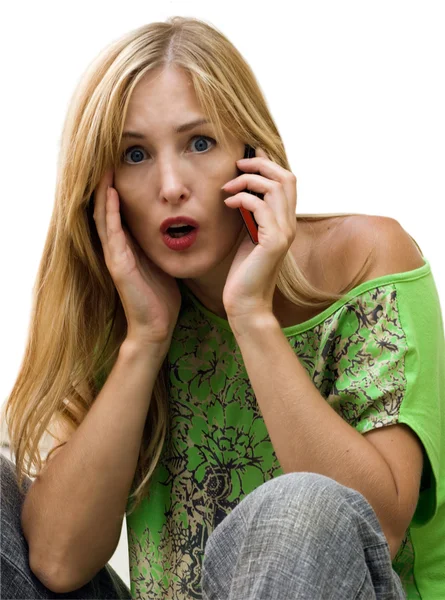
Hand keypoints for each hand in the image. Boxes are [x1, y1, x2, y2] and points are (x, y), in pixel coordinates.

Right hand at [93, 170, 181, 346]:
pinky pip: (111, 233)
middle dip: (107, 182)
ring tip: (105, 165)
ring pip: (104, 215)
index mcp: (128, 245)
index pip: (120, 209)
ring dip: (104, 190)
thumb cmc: (162, 296)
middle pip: (107, 207)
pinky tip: (112, 193)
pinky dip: (110, 212)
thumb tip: (181, 223)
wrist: (156, 327)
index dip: (119, 186)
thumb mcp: (164, 261)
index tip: (125, 161)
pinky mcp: (118, 265)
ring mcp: (114, 255)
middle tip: (109, 155)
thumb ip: (165, 242)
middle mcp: (117, 247)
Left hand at [221, 147, 296, 322]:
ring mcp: (284, 233)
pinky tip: (228, 203)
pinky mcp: (273, 242)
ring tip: (228, 186)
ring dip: (248, 180)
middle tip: (238, 164)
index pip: (287, 181)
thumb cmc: (243, 272)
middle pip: (286, 178)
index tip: (246, 158)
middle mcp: (289, 224)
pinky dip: (243, 199)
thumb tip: (242, 192)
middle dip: (261, 165)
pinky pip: (261, 207)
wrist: (246, 303)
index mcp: (285, 221)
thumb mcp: (247, 236)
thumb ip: (250, 215)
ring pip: (275, 188)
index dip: (269, 164)